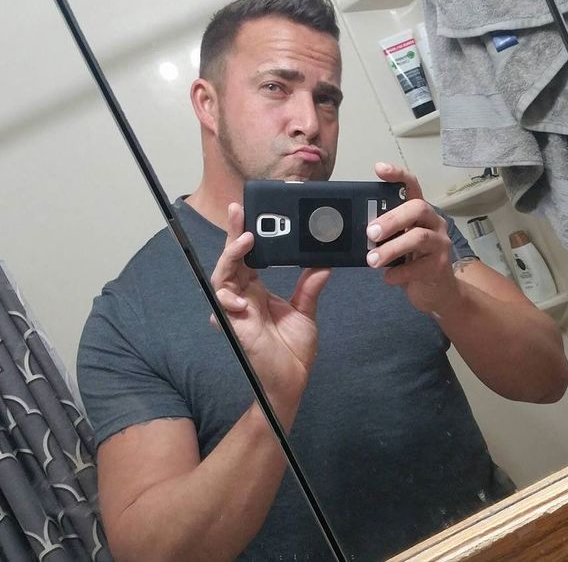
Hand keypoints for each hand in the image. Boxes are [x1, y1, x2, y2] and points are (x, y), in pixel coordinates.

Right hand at [210, 203, 330, 399]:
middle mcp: (244, 295)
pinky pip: (222, 306)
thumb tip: (323, 264)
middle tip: (239, 211)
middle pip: (232, 259)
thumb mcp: (305, 310)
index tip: (250, 212)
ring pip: (222, 276)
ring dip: (231, 257)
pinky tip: (241, 299)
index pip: (248, 256)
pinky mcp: (234, 326)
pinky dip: (228, 299)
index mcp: (257, 289)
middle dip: (233, 234)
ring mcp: (236, 309)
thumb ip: (309, 287)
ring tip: (247, 241)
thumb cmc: (295, 348)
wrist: (293, 379)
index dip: (246, 235)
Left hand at [366, 162, 458, 314]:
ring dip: (392, 248)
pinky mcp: (440, 267)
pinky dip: (399, 273)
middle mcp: (433, 223)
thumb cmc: (410, 262)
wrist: (435, 292)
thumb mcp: (395, 243)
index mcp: (418, 213)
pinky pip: (419, 267)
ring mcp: (439, 244)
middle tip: (370, 233)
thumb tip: (354, 230)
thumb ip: (381, 234)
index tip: (379, 169)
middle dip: (391, 219)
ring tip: (372, 260)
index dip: (398, 175)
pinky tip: (387, 277)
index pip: (412, 186)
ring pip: (419, 237)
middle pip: (418, 208)